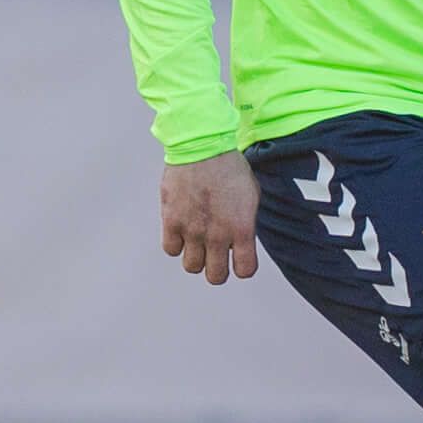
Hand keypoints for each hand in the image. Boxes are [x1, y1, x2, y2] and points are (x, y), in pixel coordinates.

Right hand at [159, 149, 259, 283]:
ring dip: (196, 257)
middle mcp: (217, 235)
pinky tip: (181, 231)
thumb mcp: (251, 196)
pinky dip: (176, 244)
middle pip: (216, 276)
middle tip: (216, 256)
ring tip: (197, 243)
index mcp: (242, 229)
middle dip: (217, 269)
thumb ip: (245, 223)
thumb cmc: (229, 167)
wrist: (203, 146)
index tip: (239, 259)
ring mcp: (192, 230)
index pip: (245, 270)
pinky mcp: (171, 220)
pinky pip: (171, 249)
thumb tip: (238, 238)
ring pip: (192, 266)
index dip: (242, 266)